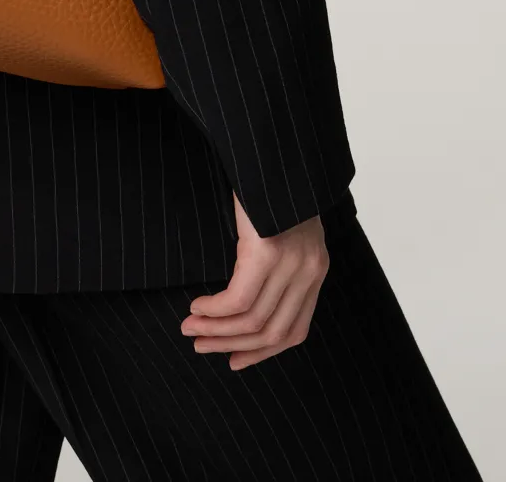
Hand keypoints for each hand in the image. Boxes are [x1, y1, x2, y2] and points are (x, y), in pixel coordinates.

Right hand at [178, 191, 329, 369]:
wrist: (274, 146)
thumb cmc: (270, 183)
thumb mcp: (282, 227)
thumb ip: (275, 262)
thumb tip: (245, 300)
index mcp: (315, 269)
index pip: (295, 331)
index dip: (263, 353)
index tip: (234, 360)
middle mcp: (309, 271)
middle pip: (272, 333)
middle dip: (232, 346)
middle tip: (201, 345)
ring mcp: (290, 263)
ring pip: (252, 321)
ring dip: (216, 330)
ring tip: (190, 328)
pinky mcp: (267, 251)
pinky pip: (238, 299)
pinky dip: (214, 309)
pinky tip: (197, 304)